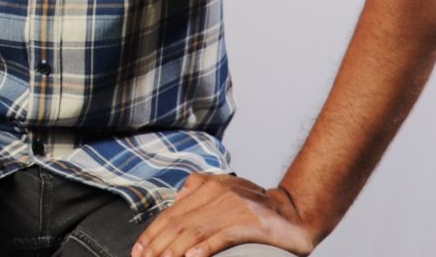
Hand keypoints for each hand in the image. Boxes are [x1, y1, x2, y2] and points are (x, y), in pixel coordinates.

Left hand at [132, 174, 319, 256]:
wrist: (297, 211)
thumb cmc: (258, 206)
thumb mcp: (225, 189)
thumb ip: (198, 191)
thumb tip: (174, 200)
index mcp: (207, 186)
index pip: (170, 213)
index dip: (151, 234)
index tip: (138, 251)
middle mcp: (216, 193)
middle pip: (177, 224)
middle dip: (157, 247)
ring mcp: (233, 208)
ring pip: (194, 232)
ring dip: (173, 252)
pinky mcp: (250, 224)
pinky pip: (221, 237)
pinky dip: (204, 249)